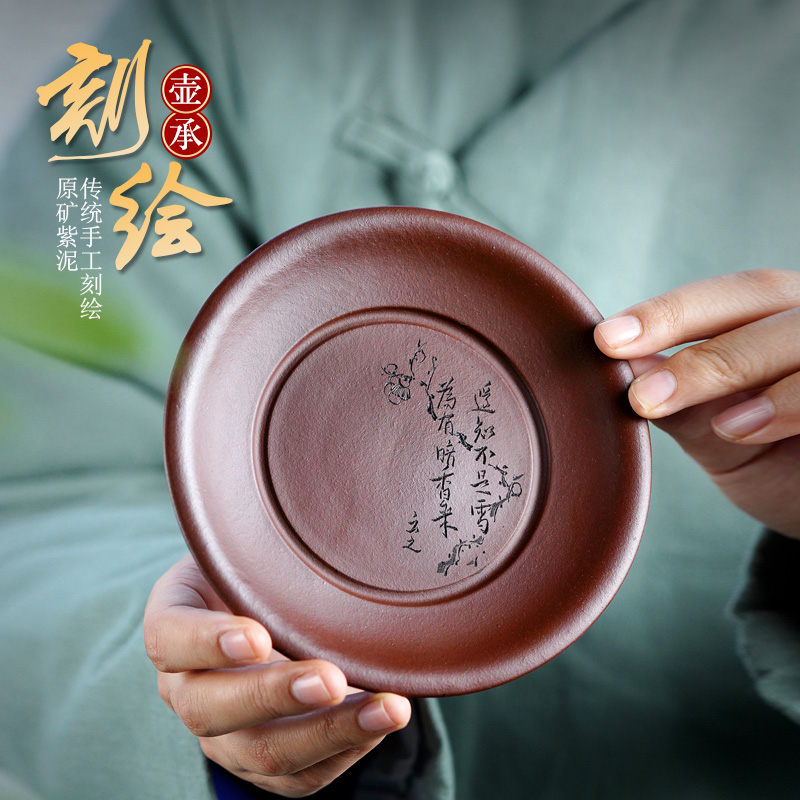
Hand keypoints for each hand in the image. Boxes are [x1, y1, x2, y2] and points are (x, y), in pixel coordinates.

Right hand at [143, 556, 411, 796]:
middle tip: (332, 677)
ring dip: (329, 733)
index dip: (207, 641)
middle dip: (276, 696)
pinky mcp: (262, 763)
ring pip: (261, 754)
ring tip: (388, 708)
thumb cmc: (259, 567)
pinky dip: (347, 751)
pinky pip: (300, 778)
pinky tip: (381, 720)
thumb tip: (330, 523)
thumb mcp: (249, 545)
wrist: (267, 604)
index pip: (170, 638)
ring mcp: (222, 733)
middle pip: (212, 708)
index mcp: (173, 625)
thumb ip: (266, 545)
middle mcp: (187, 686)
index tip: (257, 634)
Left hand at [594, 269, 799, 538]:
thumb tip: (619, 368)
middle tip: (642, 395)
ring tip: (709, 423)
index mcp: (780, 313)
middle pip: (764, 301)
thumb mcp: (720, 436)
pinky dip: (788, 403)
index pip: (728, 296)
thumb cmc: (780, 462)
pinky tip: (746, 429)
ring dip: (741, 372)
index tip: (606, 341)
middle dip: (700, 352)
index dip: (668, 312)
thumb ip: (681, 403)